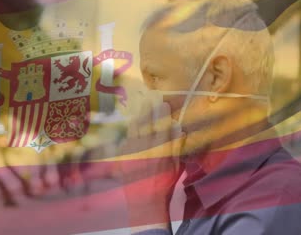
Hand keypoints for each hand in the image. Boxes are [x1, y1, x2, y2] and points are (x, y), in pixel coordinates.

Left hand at [120, 101, 185, 229]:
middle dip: (147, 110)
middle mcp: (145, 150)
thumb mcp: (176, 167)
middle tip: (148, 97)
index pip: (162, 126)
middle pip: (145, 124)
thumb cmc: (165, 185)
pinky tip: (132, 129)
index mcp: (161, 151)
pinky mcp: (122, 158)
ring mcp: (132, 153)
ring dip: (137, 118)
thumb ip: (176, 147)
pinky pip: (125, 141)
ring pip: (134, 131)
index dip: (162, 113)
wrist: (145, 203)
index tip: (163, 102)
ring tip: (140, 108)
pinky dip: (129, 134)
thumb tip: (177, 128)